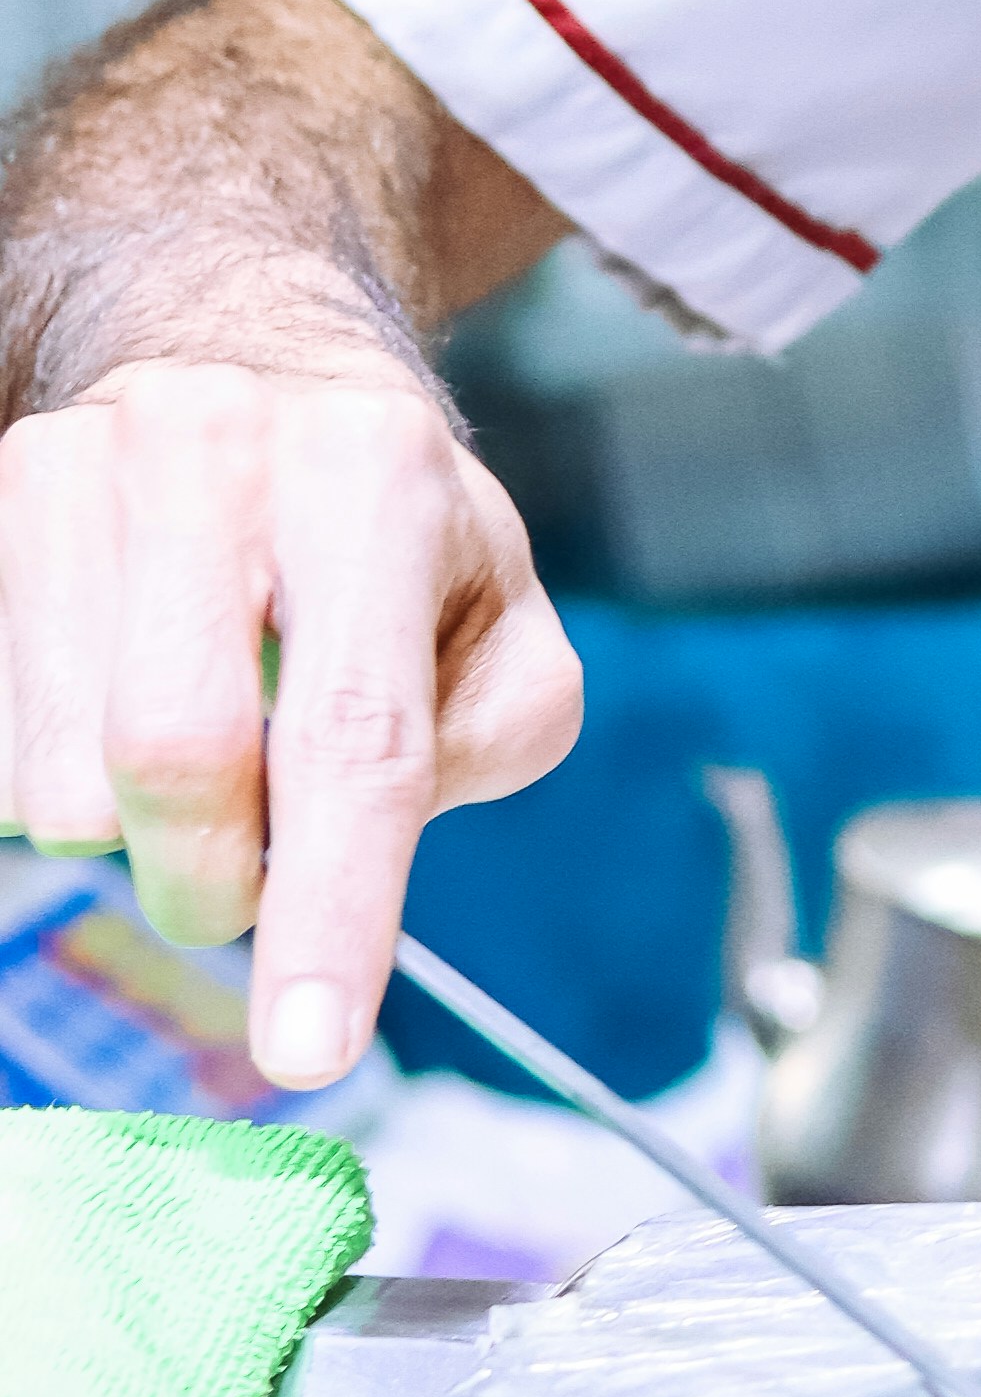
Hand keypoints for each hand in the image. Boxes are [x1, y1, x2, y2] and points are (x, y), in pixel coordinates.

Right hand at [0, 359, 583, 1086]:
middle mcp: (216, 448)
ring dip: (131, 829)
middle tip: (244, 882)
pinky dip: (63, 773)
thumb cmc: (390, 521)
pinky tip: (122, 700)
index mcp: (374, 476)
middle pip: (173, 760)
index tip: (307, 1051)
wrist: (239, 345)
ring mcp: (80, 463)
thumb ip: (488, 738)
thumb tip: (363, 848)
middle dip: (211, 879)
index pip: (351, 737)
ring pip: (62, 772)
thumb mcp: (502, 609)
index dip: (331, 910)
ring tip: (199, 750)